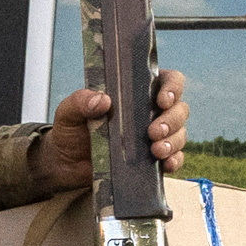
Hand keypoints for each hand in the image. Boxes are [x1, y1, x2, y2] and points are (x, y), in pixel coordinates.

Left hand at [37, 68, 189, 189]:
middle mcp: (150, 112)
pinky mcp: (153, 159)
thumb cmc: (71, 131)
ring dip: (173, 141)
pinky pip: (175, 158)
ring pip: (180, 133)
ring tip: (156, 150)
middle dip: (171, 120)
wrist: (66, 165)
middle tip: (153, 132)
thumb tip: (102, 100)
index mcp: (136, 93)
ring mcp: (154, 136)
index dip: (172, 88)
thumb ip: (81, 101)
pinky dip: (174, 160)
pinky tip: (165, 164)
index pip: (169, 81)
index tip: (162, 100)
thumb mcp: (69, 112)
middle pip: (179, 109)